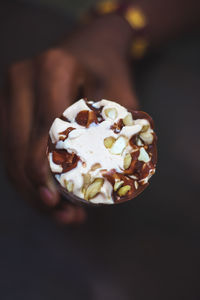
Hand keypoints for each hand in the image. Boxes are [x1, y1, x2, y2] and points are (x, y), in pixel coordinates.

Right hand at [0, 14, 137, 223]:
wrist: (90, 48)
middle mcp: (22, 78)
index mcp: (53, 69)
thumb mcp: (123, 95)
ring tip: (57, 212)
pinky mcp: (7, 107)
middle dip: (38, 189)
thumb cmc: (108, 71)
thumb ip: (120, 133)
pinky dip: (25, 175)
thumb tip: (112, 182)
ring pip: (8, 153)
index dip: (48, 171)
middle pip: (19, 147)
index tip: (61, 203)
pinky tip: (44, 193)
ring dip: (29, 188)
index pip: (46, 129)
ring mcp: (9, 92)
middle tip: (64, 217)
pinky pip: (8, 149)